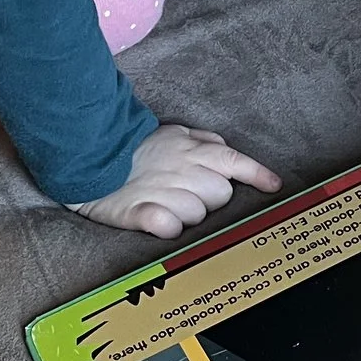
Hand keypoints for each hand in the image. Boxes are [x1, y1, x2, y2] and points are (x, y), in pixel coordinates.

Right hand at [70, 124, 282, 238]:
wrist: (88, 155)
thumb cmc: (133, 148)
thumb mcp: (172, 133)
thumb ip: (203, 140)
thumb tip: (224, 148)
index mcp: (191, 149)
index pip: (233, 161)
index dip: (257, 174)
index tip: (273, 186)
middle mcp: (182, 169)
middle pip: (221, 195)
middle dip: (211, 199)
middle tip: (188, 195)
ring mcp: (161, 190)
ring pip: (198, 214)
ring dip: (187, 214)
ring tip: (165, 203)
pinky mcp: (139, 212)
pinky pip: (169, 226)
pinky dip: (168, 226)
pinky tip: (159, 220)